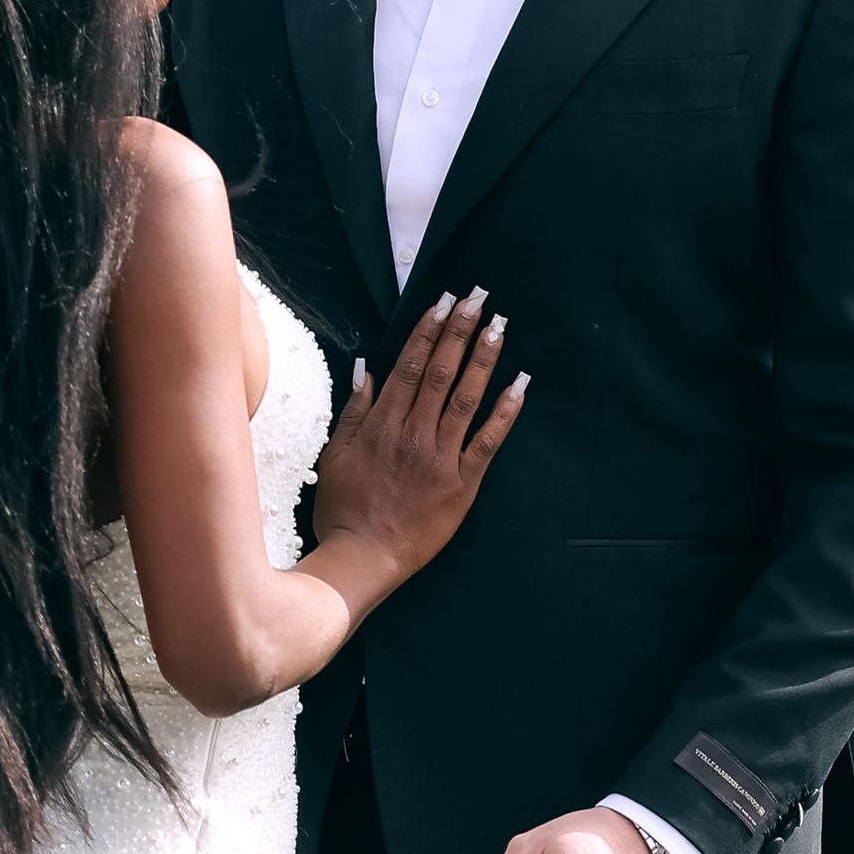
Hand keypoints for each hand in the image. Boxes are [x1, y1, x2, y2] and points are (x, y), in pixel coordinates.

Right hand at [311, 287, 526, 584]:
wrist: (363, 557)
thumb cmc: (344, 510)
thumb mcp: (334, 455)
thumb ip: (353, 411)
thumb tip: (366, 368)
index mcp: (382, 424)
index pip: (410, 365)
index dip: (428, 330)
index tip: (443, 302)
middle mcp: (413, 433)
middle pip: (441, 372)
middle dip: (460, 330)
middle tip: (477, 296)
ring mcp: (440, 457)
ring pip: (465, 397)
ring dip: (483, 358)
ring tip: (499, 326)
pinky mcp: (462, 483)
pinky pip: (487, 441)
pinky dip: (504, 411)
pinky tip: (520, 384)